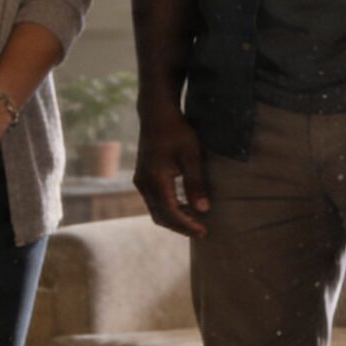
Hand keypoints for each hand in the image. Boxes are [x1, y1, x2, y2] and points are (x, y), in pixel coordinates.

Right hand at [132, 102, 211, 235]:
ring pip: (155, 210)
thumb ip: (196, 183)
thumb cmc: (176, 131)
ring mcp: (140, 181)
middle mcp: (144, 184)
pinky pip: (153, 201)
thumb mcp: (191, 155)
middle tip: (201, 231)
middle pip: (160, 216)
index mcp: (156, 180)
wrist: (156, 114)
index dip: (188, 226)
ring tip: (194, 221)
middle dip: (180, 227)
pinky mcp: (142, 177)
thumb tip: (203, 209)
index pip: (171, 213)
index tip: (204, 232)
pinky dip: (167, 209)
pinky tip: (183, 206)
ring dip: (174, 219)